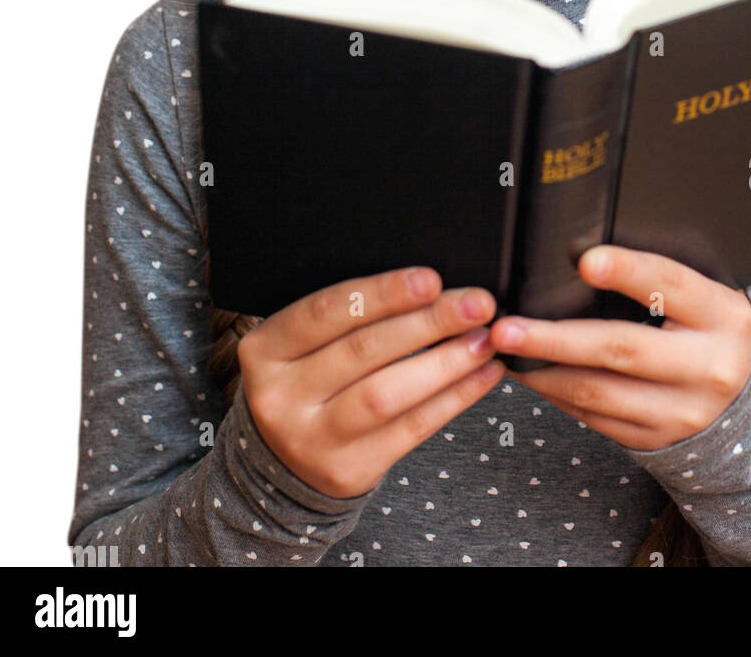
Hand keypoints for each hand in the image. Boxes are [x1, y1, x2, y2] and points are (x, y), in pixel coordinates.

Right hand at [238, 267, 503, 498]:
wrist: (280, 465)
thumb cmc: (308, 381)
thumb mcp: (304, 346)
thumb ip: (349, 317)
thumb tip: (431, 287)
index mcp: (266, 350)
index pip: (326, 312)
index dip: (383, 294)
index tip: (431, 280)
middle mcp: (280, 396)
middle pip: (363, 350)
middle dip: (428, 323)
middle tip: (477, 304)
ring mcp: (312, 439)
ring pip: (387, 394)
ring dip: (445, 363)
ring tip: (485, 340)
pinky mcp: (347, 471)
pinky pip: (410, 429)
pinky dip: (454, 398)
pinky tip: (483, 375)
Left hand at [488, 247, 750, 451]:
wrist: (750, 402)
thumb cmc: (711, 328)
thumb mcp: (707, 295)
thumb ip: (661, 275)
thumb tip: (586, 250)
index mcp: (723, 316)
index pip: (671, 286)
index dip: (628, 271)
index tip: (585, 260)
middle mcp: (708, 368)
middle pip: (621, 349)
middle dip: (555, 338)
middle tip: (507, 326)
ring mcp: (683, 412)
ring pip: (599, 392)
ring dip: (542, 371)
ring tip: (503, 350)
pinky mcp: (657, 440)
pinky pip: (595, 418)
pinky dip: (556, 394)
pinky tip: (532, 374)